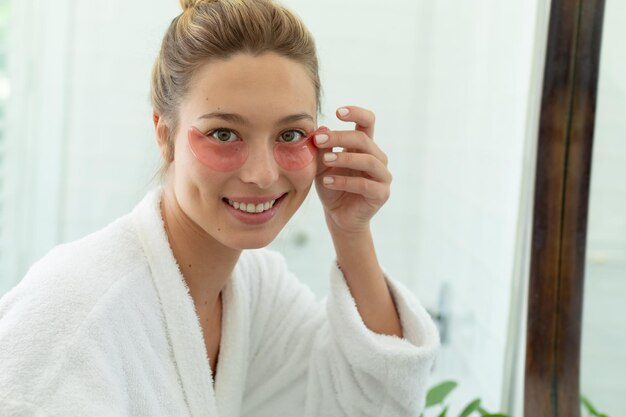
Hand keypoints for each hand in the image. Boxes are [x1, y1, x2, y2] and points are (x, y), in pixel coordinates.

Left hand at [313, 106, 391, 234]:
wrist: (338, 216)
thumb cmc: (332, 186)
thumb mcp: (322, 165)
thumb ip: (323, 148)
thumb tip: (322, 128)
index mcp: (365, 147)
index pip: (367, 122)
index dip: (356, 113)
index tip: (337, 112)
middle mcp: (377, 158)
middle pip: (364, 140)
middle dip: (340, 137)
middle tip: (318, 140)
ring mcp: (382, 176)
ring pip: (368, 161)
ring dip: (344, 158)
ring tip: (325, 161)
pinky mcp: (381, 194)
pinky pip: (365, 184)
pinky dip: (344, 181)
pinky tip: (327, 181)